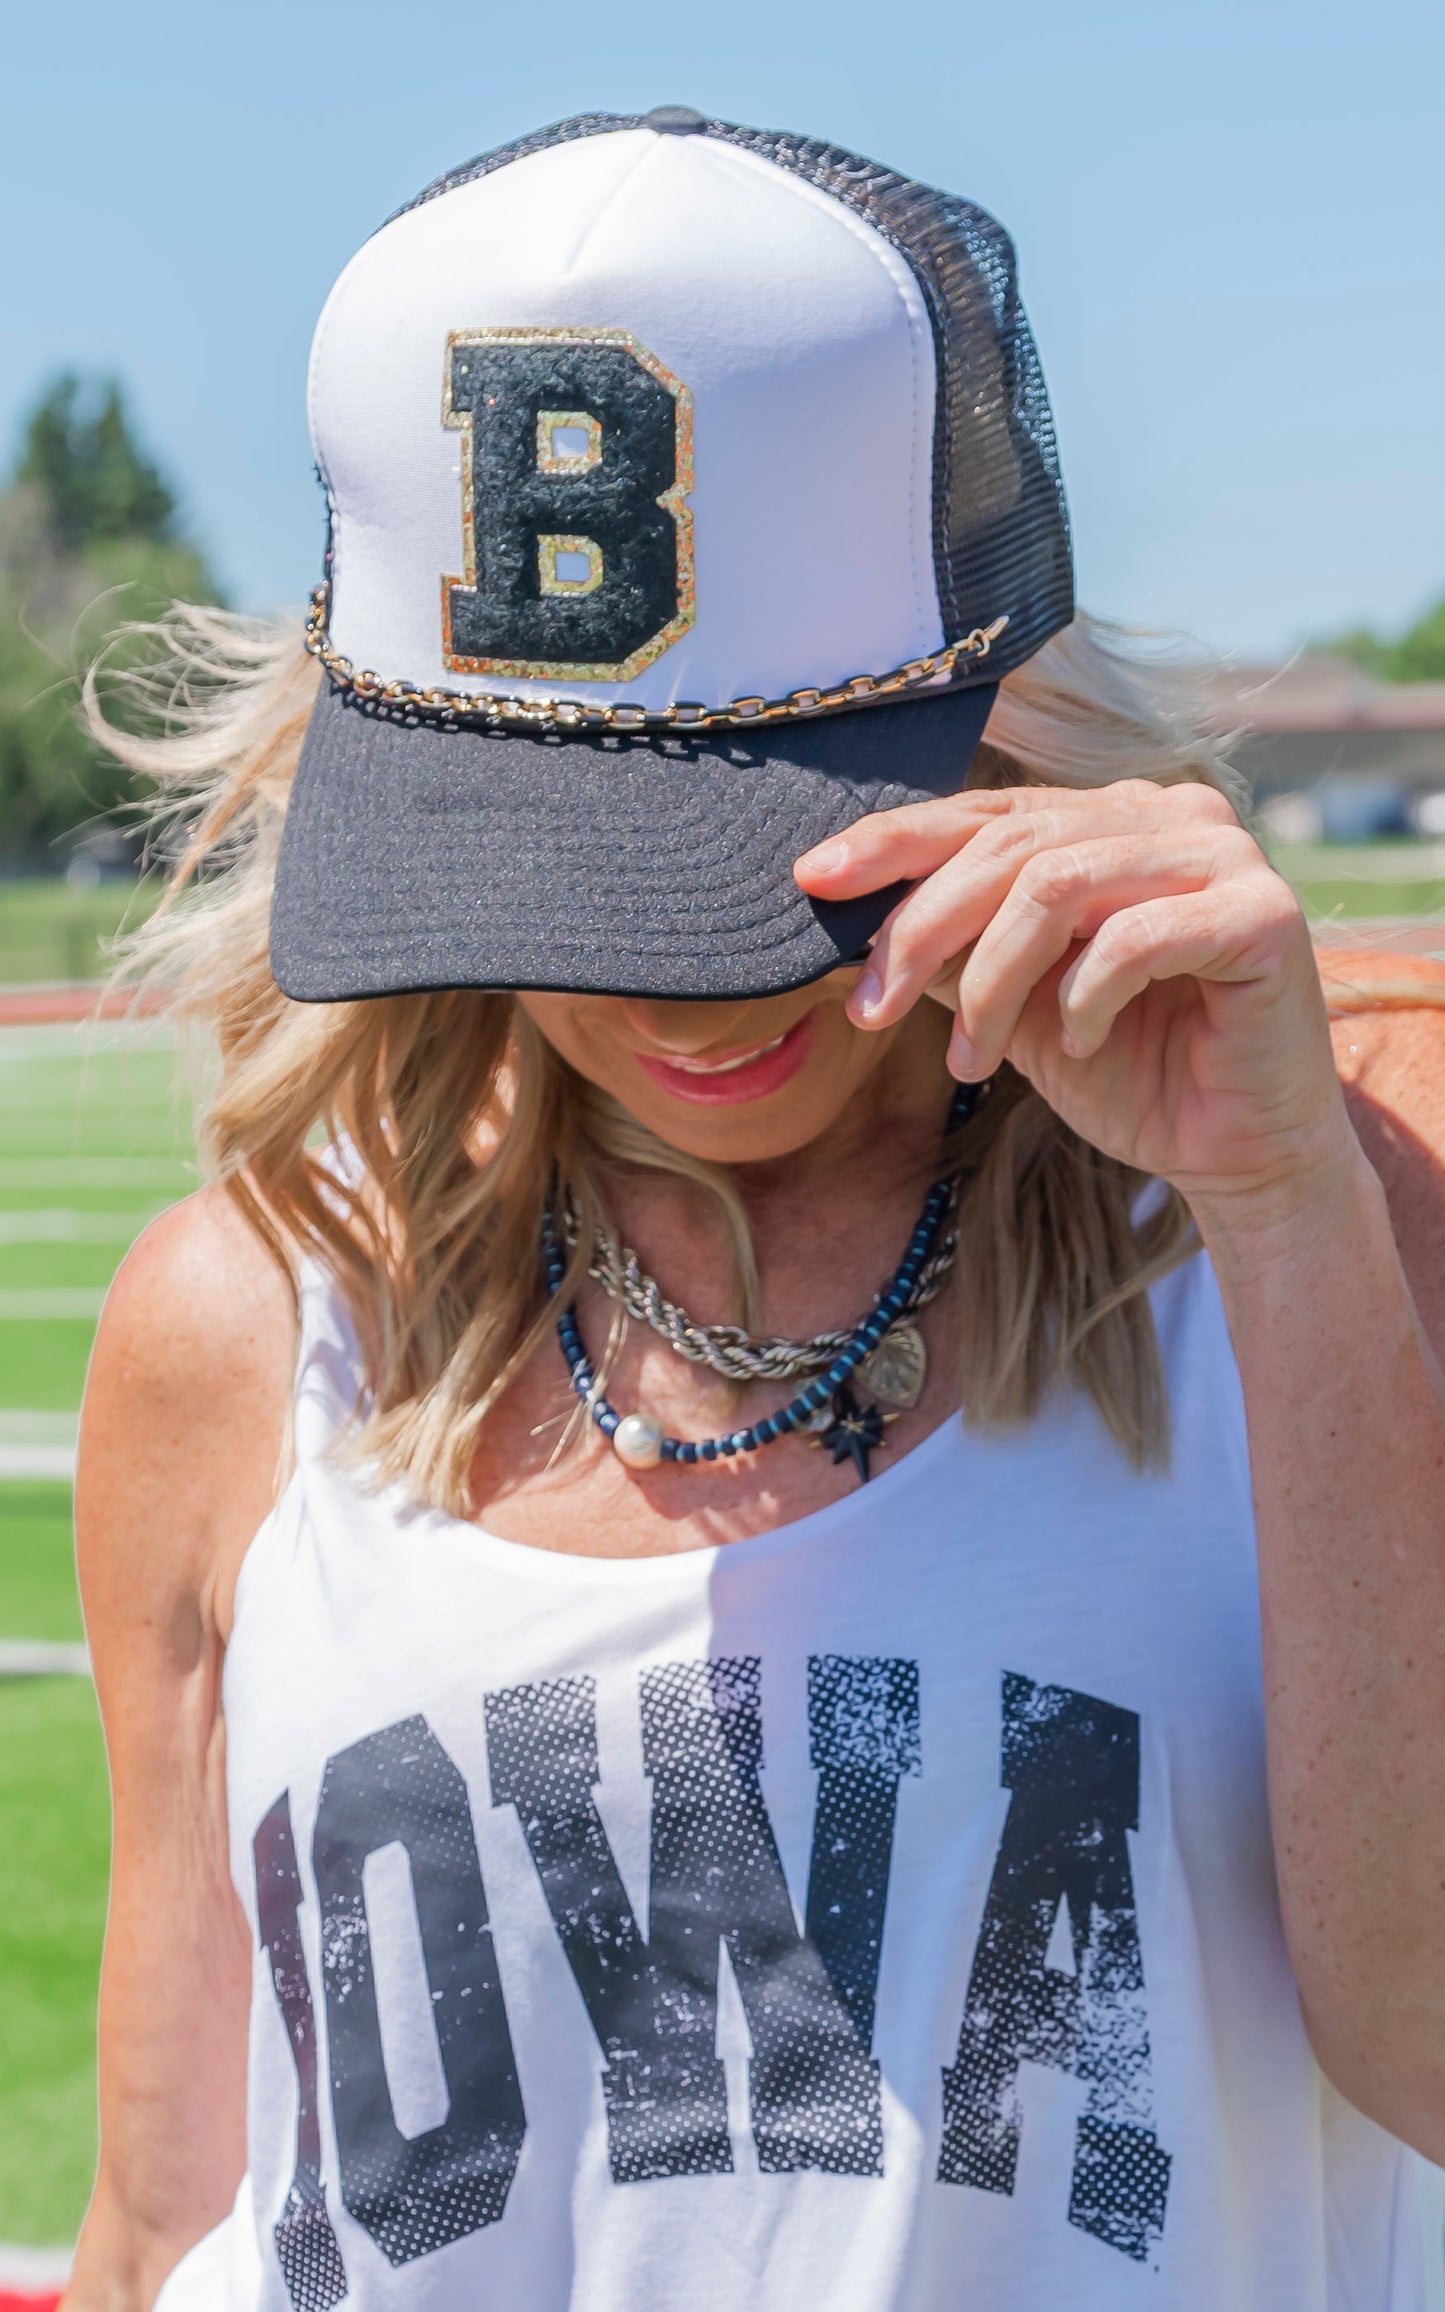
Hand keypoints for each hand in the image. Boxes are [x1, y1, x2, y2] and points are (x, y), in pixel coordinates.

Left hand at [795, 780, 1354, 1219]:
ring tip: (972, 1062)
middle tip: (870, 1013)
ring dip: (990, 982)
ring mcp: (1226, 855)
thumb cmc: (1131, 1073)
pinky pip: (1133, 938)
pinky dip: (1082, 998)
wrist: (1238, 1155)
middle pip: (1011, 845)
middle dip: (921, 930)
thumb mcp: (1015, 1005)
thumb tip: (851, 916)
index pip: (987, 812)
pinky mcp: (1263, 913)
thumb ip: (954, 951)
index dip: (895, 841)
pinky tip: (1075, 1044)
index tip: (812, 882)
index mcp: (1114, 818)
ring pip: (1057, 886)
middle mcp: (1172, 814)